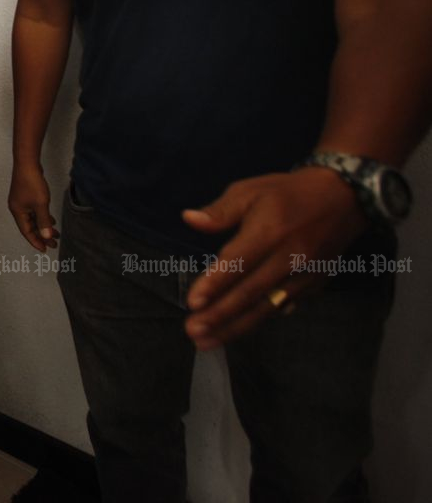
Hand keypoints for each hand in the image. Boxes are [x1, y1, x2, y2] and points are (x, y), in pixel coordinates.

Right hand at [9, 162, 59, 251]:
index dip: (36, 241)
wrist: (27, 163)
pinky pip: (33, 212)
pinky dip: (42, 217)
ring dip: (43, 226)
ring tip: (55, 233)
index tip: (45, 249)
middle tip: (53, 244)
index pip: (26, 232)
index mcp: (18, 212)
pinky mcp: (25, 196)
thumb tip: (47, 237)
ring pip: (32, 219)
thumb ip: (44, 221)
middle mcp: (17, 209)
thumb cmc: (32, 183)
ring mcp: (21, 202)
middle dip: (41, 235)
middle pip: (29, 227)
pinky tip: (50, 218)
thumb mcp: (41, 204)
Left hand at [182, 168, 366, 349]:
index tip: (192, 303)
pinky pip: (282, 307)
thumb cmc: (287, 193)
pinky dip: (259, 320)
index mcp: (270, 231)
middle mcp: (289, 258)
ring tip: (207, 341)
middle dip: (220, 316)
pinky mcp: (314, 286)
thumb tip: (188, 219)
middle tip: (193, 332)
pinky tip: (237, 332)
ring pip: (266, 307)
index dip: (215, 284)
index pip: (238, 262)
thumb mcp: (250, 190)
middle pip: (251, 293)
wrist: (343, 198)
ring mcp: (304, 276)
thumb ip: (220, 210)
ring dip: (236, 327)